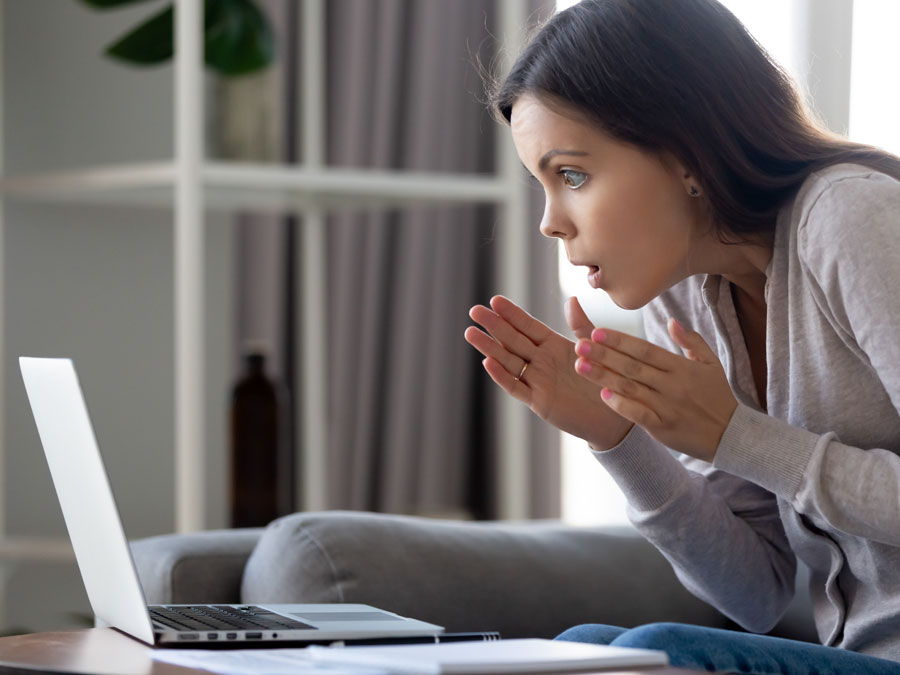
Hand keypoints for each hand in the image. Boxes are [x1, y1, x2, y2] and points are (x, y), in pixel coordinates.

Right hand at [465, 295, 634, 449]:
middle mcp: (541, 361)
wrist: (614, 416)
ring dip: (490, 347)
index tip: (495, 300)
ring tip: (471, 333)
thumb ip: (581, 325)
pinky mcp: (538, 401)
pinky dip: (502, 376)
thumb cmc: (607, 380)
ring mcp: (537, 381)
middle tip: (474, 312)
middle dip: (494, 326)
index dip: (512, 314)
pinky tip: (488, 362)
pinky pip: (516, 387)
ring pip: (508, 361)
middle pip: (512, 340)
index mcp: (553, 345)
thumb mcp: (595, 348)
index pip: (528, 326)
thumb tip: (570, 298)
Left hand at [573, 317, 737, 461]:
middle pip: (633, 367)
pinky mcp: (663, 428)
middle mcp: (673, 385)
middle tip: (580, 344)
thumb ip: (690, 341)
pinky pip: (639, 415)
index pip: (645, 350)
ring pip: (631, 388)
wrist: (731, 435)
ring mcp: (667, 407)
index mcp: (681, 367)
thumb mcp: (711, 364)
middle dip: (604, 354)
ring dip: (604, 377)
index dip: (621, 340)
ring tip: (581, 365)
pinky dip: (621, 405)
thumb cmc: (717, 396)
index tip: (597, 331)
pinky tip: (602, 395)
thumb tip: (671, 320)